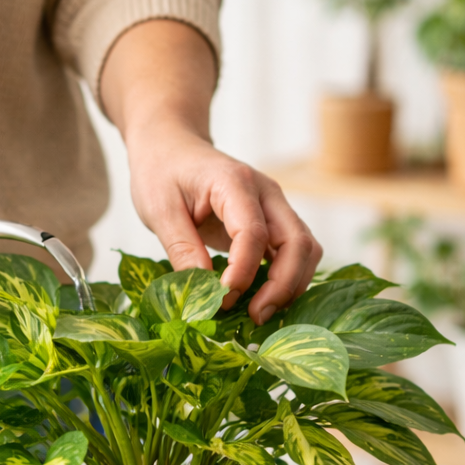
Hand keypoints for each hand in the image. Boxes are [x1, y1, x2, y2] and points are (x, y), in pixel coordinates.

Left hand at [127, 122, 321, 323]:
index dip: (242, 272)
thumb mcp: (158, 209)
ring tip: (260, 314)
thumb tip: (206, 290)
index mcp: (234, 183)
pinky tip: (264, 301)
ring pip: (305, 249)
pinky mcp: (271, 222)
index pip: (253, 233)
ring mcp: (274, 207)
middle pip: (297, 242)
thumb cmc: (161, 172)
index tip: (222, 299)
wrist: (170, 147)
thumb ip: (181, 247)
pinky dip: (287, 279)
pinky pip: (293, 252)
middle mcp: (265, 193)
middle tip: (255, 317)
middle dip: (283, 285)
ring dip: (291, 285)